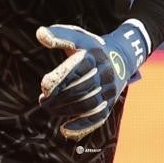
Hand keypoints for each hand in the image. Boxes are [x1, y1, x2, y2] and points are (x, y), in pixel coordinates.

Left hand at [35, 20, 149, 140]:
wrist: (122, 55)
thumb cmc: (92, 46)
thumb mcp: (78, 36)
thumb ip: (59, 34)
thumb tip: (40, 34)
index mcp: (95, 55)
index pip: (77, 69)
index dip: (60, 79)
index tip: (44, 86)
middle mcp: (105, 72)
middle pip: (80, 89)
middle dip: (58, 97)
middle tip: (42, 100)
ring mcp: (109, 89)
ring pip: (87, 104)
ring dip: (65, 110)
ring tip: (49, 108)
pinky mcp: (110, 102)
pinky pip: (98, 117)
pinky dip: (81, 126)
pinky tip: (64, 129)